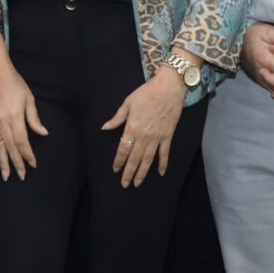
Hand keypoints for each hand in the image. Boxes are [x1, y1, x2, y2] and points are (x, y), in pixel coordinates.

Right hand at [0, 49, 46, 179]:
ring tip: (5, 176)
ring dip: (1, 162)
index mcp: (14, 117)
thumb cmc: (14, 83)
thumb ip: (34, 118)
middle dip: (16, 163)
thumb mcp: (28, 98)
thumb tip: (43, 133)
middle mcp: (2, 122)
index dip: (28, 155)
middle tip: (21, 176)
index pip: (22, 141)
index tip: (33, 164)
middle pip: (10, 148)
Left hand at [103, 68, 184, 187]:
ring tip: (138, 183)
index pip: (123, 149)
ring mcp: (157, 138)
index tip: (115, 170)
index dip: (119, 161)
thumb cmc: (146, 93)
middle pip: (134, 159)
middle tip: (125, 184)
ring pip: (148, 160)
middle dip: (129, 173)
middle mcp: (144, 136)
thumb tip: (105, 128)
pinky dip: (163, 164)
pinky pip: (165, 153)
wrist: (168, 88)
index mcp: (132, 128)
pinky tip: (161, 173)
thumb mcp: (128, 103)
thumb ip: (117, 118)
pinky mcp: (168, 136)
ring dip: (142, 173)